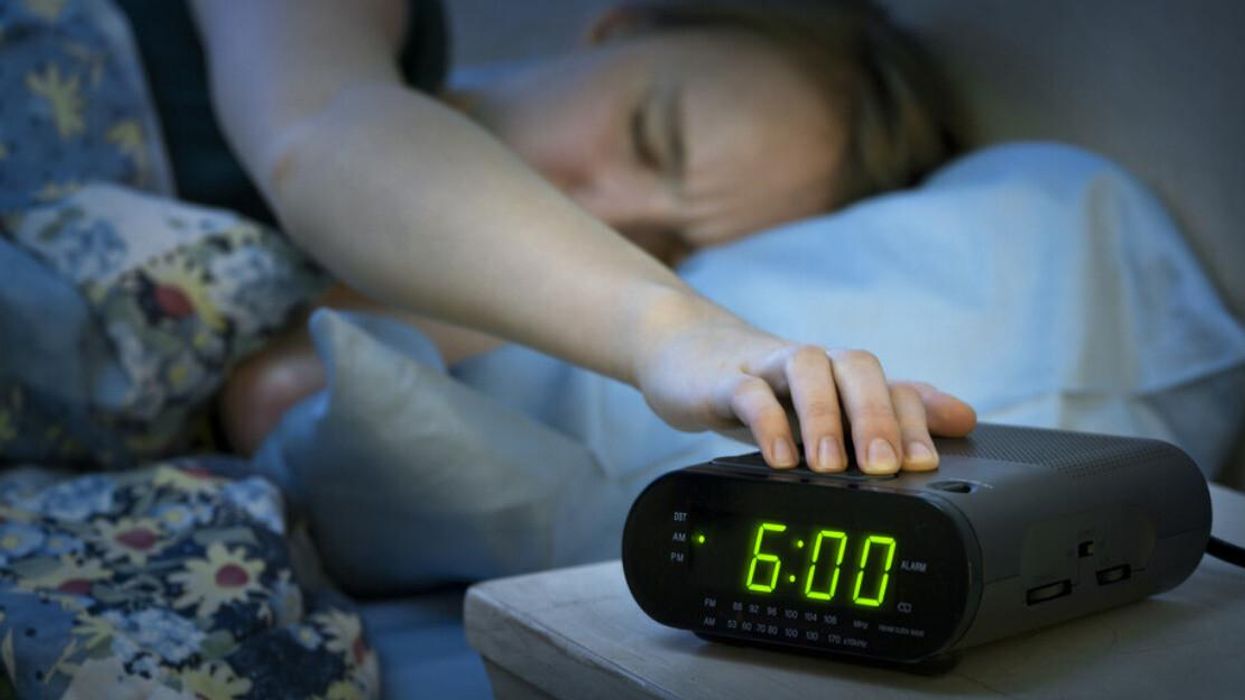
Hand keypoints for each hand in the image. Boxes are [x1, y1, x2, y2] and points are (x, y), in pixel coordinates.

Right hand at [634, 310, 975, 473]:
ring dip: (824, 417)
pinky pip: (747, 392)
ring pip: (807, 370)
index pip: (892, 385)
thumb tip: (964, 417)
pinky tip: (776, 459)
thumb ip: (890, 411)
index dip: (915, 420)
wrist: (684, 354)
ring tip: (827, 466)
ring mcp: (766, 367)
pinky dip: (765, 423)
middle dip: (877, 417)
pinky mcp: (721, 380)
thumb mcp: (828, 405)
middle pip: (857, 367)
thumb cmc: (763, 388)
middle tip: (885, 467)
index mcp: (841, 376)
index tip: (925, 464)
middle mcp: (813, 366)